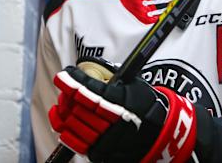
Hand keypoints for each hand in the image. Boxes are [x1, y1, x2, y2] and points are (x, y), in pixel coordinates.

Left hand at [48, 58, 196, 161]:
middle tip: (64, 88)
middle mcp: (114, 121)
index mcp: (123, 102)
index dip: (75, 82)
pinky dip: (66, 131)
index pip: (92, 91)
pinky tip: (61, 122)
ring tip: (62, 103)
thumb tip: (97, 67)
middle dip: (68, 96)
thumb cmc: (147, 106)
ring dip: (65, 113)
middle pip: (81, 108)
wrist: (160, 135)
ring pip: (76, 125)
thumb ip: (116, 78)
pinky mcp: (103, 154)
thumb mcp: (135, 85)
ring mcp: (108, 140)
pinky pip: (78, 143)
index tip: (64, 75)